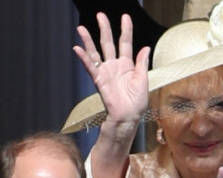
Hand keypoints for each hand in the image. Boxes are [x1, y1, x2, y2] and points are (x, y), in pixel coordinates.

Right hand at [73, 13, 149, 129]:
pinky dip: (84, 58)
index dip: (126, 29)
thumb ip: (141, 63)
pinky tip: (77, 49)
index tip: (125, 17)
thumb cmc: (136, 104)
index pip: (125, 42)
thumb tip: (145, 48)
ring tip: (82, 29)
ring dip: (88, 41)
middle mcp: (114, 66)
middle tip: (100, 15)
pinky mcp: (99, 81)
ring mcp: (106, 73)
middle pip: (108, 43)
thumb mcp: (143, 80)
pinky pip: (90, 68)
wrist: (128, 117)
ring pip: (95, 53)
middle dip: (104, 29)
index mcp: (127, 65)